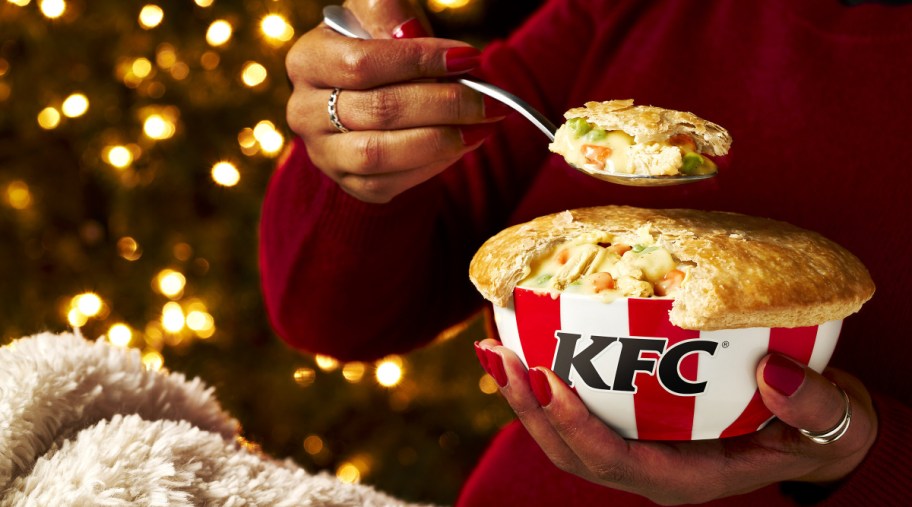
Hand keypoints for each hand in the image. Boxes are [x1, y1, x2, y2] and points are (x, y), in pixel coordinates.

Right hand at [285, 0, 505, 202]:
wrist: (367, 99)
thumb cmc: (380, 52)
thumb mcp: (380, 20)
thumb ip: (390, 14)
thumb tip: (408, 31)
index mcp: (308, 60)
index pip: (363, 63)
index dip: (419, 61)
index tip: (468, 58)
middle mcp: (304, 111)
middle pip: (379, 110)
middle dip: (444, 104)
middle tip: (490, 100)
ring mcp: (324, 153)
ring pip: (381, 153)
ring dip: (441, 140)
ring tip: (482, 125)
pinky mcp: (349, 183)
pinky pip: (390, 183)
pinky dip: (431, 165)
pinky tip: (461, 145)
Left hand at [475, 339, 877, 504]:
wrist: (809, 435)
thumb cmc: (813, 431)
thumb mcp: (827, 425)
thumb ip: (809, 409)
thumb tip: (776, 372)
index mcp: (683, 478)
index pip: (614, 462)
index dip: (575, 426)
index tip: (547, 377)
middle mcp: (647, 467)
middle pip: (570, 451)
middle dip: (529, 407)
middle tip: (501, 356)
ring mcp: (634, 447)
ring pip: (563, 433)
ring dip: (525, 394)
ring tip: (494, 348)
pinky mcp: (631, 421)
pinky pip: (579, 406)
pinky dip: (547, 379)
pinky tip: (526, 339)